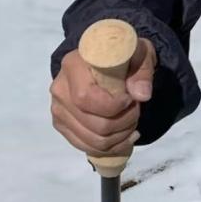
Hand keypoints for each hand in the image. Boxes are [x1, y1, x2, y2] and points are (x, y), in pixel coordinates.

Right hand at [50, 38, 155, 155]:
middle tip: (136, 110)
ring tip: (132, 123)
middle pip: (93, 124)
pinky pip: (86, 146)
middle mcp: (60, 88)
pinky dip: (110, 148)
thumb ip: (142, 72)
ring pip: (92, 140)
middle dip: (123, 123)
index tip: (130, 99)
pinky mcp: (62, 125)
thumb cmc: (122, 55)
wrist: (106, 60)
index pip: (86, 97)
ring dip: (119, 137)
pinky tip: (124, 136)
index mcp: (73, 65)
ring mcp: (58, 109)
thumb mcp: (139, 54)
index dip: (112, 106)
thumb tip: (141, 95)